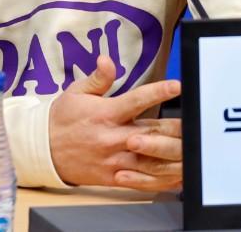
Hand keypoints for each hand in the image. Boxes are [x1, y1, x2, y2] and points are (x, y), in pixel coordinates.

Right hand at [48, 55, 182, 191]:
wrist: (42, 150)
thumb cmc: (62, 119)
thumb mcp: (75, 92)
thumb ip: (97, 78)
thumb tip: (107, 60)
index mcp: (106, 113)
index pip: (136, 101)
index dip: (158, 92)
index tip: (177, 86)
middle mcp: (113, 137)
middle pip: (152, 133)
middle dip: (178, 129)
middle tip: (199, 122)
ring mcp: (114, 159)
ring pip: (151, 160)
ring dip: (174, 155)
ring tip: (195, 150)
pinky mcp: (113, 177)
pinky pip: (142, 180)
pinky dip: (161, 180)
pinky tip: (178, 176)